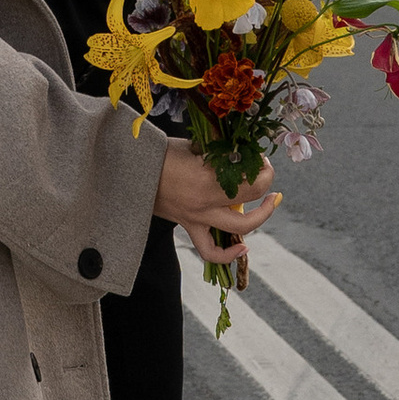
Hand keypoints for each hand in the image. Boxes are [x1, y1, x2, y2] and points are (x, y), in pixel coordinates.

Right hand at [150, 140, 280, 263]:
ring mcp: (198, 217)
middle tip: (264, 171)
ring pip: (240, 227)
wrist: (129, 171)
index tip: (260, 158)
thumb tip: (240, 151)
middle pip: (252, 196)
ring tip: (269, 203)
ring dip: (261, 216)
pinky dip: (227, 254)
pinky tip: (241, 248)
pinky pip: (209, 250)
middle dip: (265, 182)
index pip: (251, 177)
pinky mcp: (188, 226)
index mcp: (208, 177)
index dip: (263, 167)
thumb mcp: (193, 145)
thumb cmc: (159, 153)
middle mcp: (206, 201)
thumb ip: (217, 151)